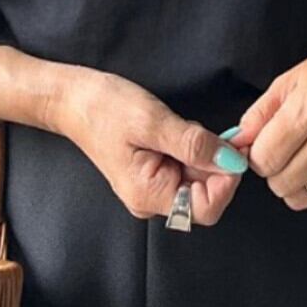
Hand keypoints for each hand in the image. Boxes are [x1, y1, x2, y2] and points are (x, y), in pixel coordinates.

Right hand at [56, 66, 250, 225]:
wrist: (72, 98)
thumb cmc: (104, 108)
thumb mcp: (153, 121)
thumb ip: (195, 144)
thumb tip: (234, 162)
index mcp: (148, 195)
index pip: (206, 208)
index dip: (227, 180)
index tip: (234, 147)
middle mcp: (151, 200)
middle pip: (205, 194)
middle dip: (214, 161)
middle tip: (202, 128)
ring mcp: (151, 188)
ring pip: (198, 178)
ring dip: (202, 152)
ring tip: (179, 126)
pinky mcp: (153, 173)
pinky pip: (186, 168)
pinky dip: (191, 148)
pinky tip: (175, 129)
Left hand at [225, 25, 306, 210]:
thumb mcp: (287, 81)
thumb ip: (258, 115)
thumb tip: (237, 142)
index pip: (264, 157)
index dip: (254, 154)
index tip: (258, 145)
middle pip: (280, 182)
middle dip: (272, 168)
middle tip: (281, 148)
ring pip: (300, 197)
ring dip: (292, 182)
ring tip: (301, 155)